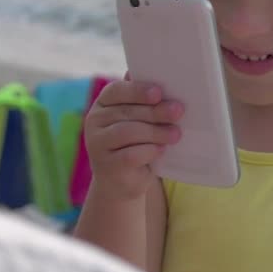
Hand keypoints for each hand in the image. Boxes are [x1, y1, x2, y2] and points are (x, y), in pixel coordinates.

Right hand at [83, 75, 183, 199]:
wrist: (122, 183)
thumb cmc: (135, 144)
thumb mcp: (139, 122)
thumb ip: (145, 104)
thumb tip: (164, 88)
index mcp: (102, 104)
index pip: (116, 90)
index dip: (137, 90)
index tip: (159, 92)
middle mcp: (94, 121)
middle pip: (126, 111)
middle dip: (155, 111)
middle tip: (178, 111)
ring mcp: (97, 144)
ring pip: (128, 132)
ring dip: (155, 132)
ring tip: (175, 134)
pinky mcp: (106, 165)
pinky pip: (130, 155)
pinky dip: (149, 151)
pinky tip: (161, 150)